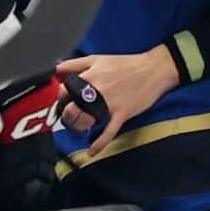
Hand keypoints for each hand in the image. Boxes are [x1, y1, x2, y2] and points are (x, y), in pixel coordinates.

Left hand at [52, 46, 179, 154]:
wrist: (153, 70)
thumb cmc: (127, 64)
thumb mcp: (97, 59)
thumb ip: (74, 64)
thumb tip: (56, 68)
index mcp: (89, 76)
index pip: (64, 91)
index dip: (59, 98)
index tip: (61, 103)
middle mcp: (97, 90)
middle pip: (71, 109)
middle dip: (65, 116)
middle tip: (67, 118)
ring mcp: (109, 104)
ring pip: (86, 121)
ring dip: (78, 127)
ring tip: (78, 127)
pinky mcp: (122, 114)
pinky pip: (108, 132)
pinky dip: (99, 143)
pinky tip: (92, 151)